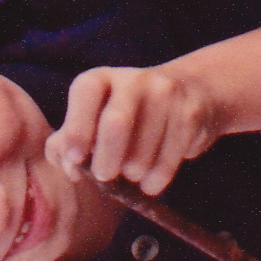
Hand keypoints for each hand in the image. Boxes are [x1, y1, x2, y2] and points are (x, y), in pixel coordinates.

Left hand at [50, 57, 226, 195]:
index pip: (86, 92)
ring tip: (133, 175)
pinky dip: (156, 180)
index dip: (77, 127)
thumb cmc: (129, 113)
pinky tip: (151, 182)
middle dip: (107, 159)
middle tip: (106, 176)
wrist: (192, 90)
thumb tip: (69, 166)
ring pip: (144, 150)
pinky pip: (169, 159)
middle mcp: (135, 79)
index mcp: (102, 78)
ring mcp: (166, 93)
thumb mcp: (94, 118)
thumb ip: (68, 141)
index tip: (76, 158)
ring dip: (134, 174)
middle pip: (115, 122)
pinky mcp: (190, 114)